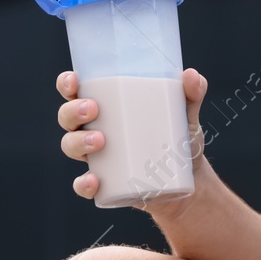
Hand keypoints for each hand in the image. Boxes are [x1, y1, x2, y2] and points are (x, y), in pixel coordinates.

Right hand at [56, 68, 208, 202]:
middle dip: (72, 111)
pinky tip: (94, 180)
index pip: (76, 90)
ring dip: (77, 142)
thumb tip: (193, 75)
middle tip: (93, 109)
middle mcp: (93, 129)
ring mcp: (96, 158)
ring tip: (100, 141)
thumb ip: (190, 95)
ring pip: (70, 146)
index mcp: (106, 106)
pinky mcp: (104, 183)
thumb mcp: (185, 116)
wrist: (189, 181)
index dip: (67, 83)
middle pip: (67, 117)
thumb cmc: (179, 139)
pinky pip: (83, 184)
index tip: (75, 79)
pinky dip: (84, 184)